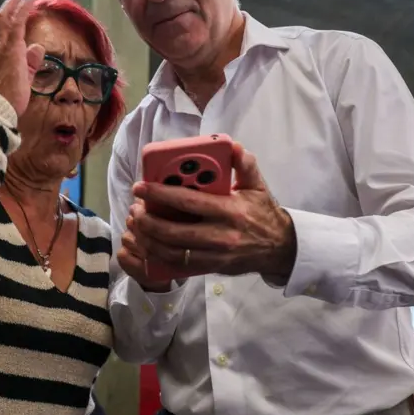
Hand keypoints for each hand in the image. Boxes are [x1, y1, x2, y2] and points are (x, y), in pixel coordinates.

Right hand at [0, 0, 44, 114]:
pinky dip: (22, 7)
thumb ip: (30, 61)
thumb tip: (38, 47)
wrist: (0, 107)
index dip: (12, 11)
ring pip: (7, 14)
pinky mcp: (10, 47)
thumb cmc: (9, 97)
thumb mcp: (23, 75)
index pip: (4, 26)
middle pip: (3, 15)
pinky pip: (15, 21)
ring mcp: (2, 45)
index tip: (21, 0)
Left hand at [126, 143, 296, 280]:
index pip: (189, 202)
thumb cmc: (262, 213)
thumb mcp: (257, 185)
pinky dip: (159, 257)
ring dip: (149, 240)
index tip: (141, 187)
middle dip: (148, 221)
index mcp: (230, 211)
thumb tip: (232, 145)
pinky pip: (178, 266)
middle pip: (174, 232)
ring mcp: (215, 256)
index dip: (160, 194)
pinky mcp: (211, 268)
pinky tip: (148, 244)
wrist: (279, 248)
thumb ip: (244, 164)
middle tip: (134, 209)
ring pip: (173, 252)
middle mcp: (221, 236)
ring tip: (137, 225)